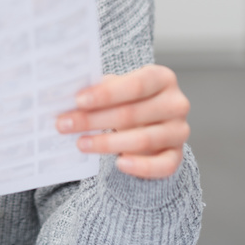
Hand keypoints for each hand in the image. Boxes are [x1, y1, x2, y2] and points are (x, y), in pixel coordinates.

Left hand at [55, 64, 190, 179]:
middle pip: (132, 113)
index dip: (105, 94)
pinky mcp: (177, 155)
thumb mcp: (118, 88)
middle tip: (65, 124)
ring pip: (143, 140)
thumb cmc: (130, 100)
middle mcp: (176, 103)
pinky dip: (141, 167)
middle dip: (94, 120)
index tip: (78, 101)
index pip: (135, 84)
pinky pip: (162, 166)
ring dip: (107, 143)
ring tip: (81, 143)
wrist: (151, 123)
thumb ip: (101, 88)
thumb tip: (69, 93)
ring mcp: (179, 131)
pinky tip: (119, 164)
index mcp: (162, 78)